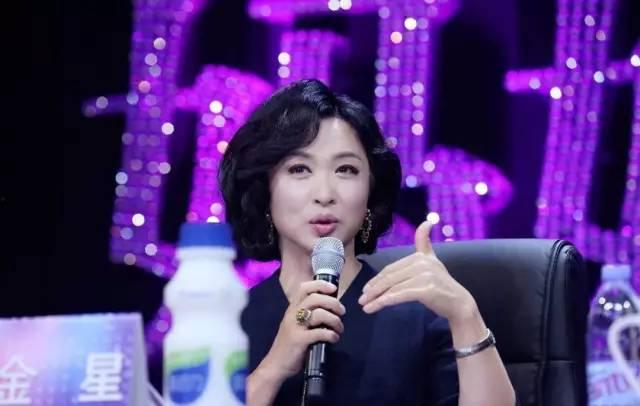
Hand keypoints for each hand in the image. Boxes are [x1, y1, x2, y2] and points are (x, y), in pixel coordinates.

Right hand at [259, 280, 345, 381]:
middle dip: (333, 303)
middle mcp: (292, 314)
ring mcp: (295, 327)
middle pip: (315, 298)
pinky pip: (319, 333)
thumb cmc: (289, 344)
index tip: (333, 289)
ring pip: (319, 314)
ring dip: (334, 320)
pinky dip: (331, 335)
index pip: (304, 288)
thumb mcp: (296, 325)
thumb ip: (308, 315)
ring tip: (339, 328)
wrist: (276, 364)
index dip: (320, 285)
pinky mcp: (299, 340)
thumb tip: (330, 308)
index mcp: (292, 308)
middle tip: (342, 312)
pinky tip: (334, 339)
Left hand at [358, 221, 476, 322]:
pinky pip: (399, 295)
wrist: (458, 303)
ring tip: (364, 306)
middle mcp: (422, 263)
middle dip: (373, 289)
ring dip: (375, 297)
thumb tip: (426, 222)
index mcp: (420, 256)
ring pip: (392, 287)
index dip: (377, 279)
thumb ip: (424, 243)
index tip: (365, 288)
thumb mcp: (432, 260)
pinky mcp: (426, 289)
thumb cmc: (441, 284)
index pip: (391, 268)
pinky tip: (373, 308)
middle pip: (390, 277)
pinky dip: (383, 302)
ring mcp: (425, 275)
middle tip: (361, 299)